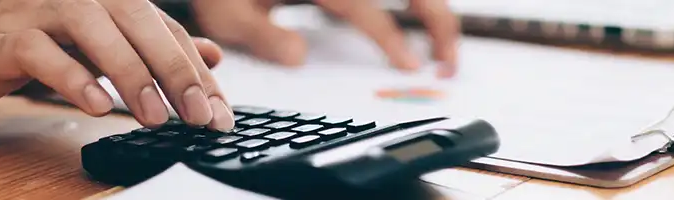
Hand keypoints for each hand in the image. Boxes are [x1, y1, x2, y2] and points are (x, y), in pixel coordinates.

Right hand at [0, 0, 235, 130]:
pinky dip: (73, 78)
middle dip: (175, 71)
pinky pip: (43, 54)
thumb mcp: (97, 47)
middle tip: (201, 114)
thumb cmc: (22, 43)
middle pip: (138, 22)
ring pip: (95, 31)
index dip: (194, 69)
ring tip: (156, 115)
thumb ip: (150, 48)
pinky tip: (98, 105)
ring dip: (131, 74)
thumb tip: (209, 57)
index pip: (162, 28)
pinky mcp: (2, 36)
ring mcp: (37, 9)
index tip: (218, 110)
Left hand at [191, 0, 459, 77]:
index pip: (365, 7)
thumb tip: (299, 57)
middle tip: (448, 60)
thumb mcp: (225, 9)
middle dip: (438, 19)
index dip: (392, 38)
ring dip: (433, 7)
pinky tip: (418, 17)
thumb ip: (259, 33)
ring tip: (443, 44)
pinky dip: (414, 0)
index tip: (411, 67)